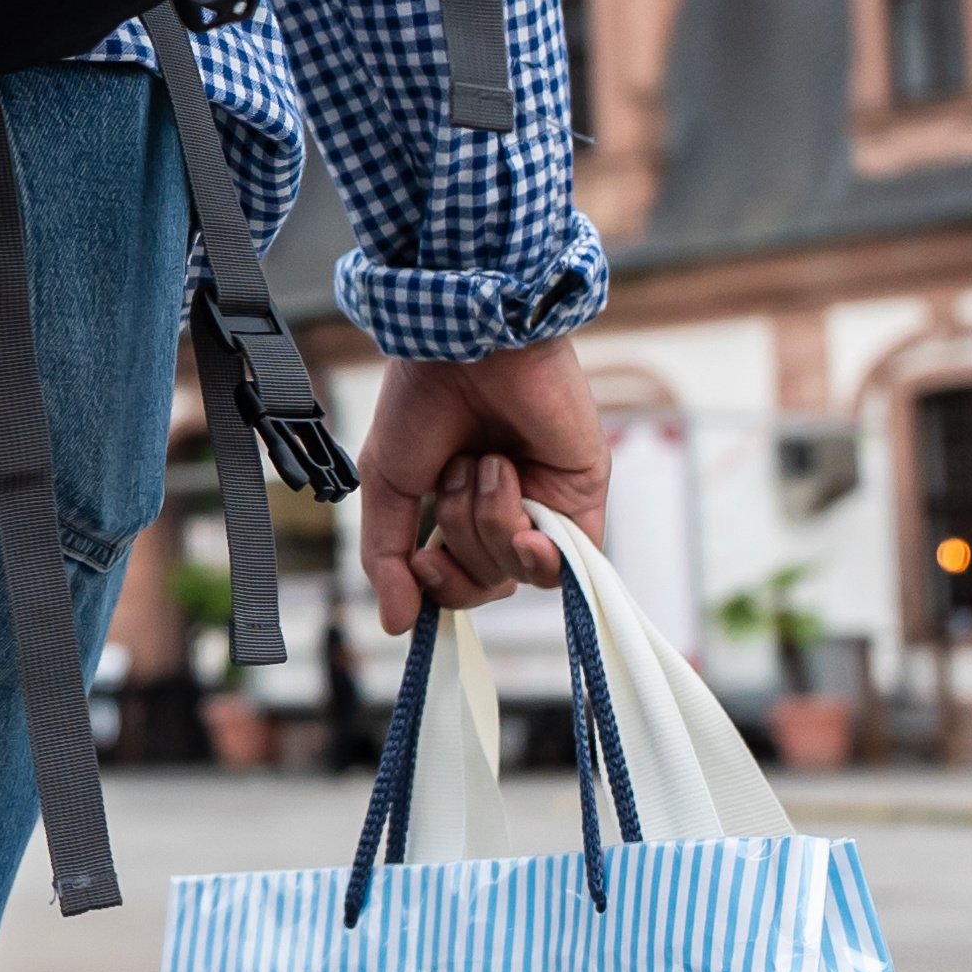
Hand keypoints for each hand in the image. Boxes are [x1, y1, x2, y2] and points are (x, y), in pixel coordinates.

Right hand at [351, 337, 612, 638]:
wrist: (464, 346)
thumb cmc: (423, 398)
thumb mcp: (388, 484)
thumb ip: (388, 557)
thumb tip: (396, 625)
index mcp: (460, 507)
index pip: (457, 582)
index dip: (440, 586)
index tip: (422, 558)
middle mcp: (506, 511)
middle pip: (486, 583)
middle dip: (462, 543)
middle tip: (454, 480)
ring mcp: (547, 504)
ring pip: (517, 572)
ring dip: (489, 522)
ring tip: (486, 461)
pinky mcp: (583, 493)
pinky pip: (563, 563)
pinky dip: (535, 552)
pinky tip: (523, 518)